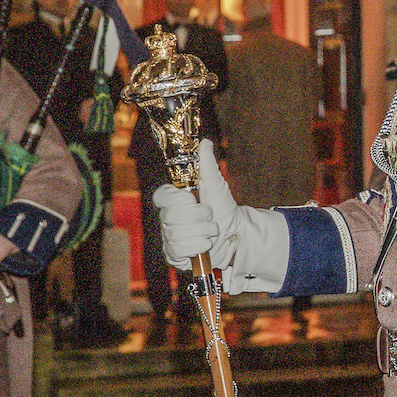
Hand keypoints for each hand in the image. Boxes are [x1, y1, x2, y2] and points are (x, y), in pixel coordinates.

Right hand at [151, 140, 236, 270]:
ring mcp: (169, 237)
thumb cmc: (223, 207)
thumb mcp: (216, 184)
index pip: (161, 196)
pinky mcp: (175, 254)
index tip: (193, 198)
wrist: (236, 234)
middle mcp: (167, 218)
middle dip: (200, 216)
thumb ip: (207, 164)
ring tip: (212, 229)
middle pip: (172, 217)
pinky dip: (199, 246)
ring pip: (177, 234)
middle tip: (211, 214)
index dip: (176, 199)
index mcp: (174, 200)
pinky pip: (180, 250)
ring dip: (203, 231)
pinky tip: (207, 244)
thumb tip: (205, 142)